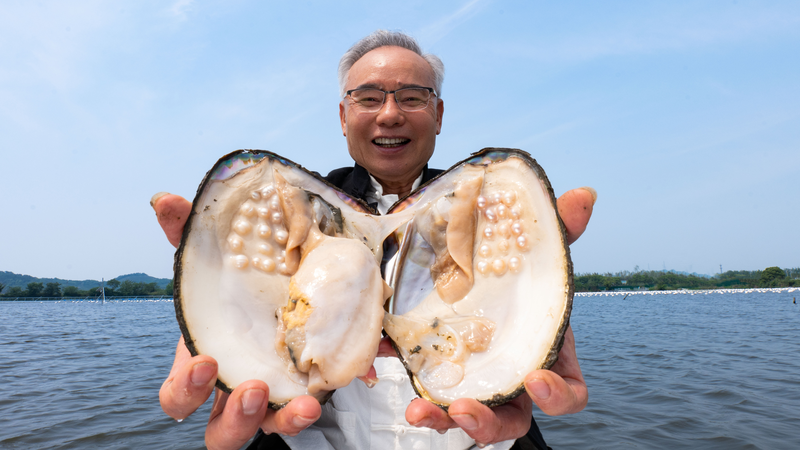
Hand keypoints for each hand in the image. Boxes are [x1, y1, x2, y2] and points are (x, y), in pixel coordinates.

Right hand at [153, 193, 321, 449]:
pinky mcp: (304, 389)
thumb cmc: (240, 278)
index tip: (206, 363)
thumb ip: (189, 232)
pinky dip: (314, 405)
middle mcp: (234, 388)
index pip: (178, 397)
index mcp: (204, 362)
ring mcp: (271, 396)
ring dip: (281, 422)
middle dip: (234, 418)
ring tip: (302, 404)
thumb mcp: (218, 255)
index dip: (186, 389)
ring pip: (264, 430)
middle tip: (254, 388)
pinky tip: (329, 388)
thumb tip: (165, 200)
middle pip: (219, 431)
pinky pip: (304, 411)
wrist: (287, 275)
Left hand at [405, 187, 594, 444]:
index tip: (536, 381)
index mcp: (544, 352)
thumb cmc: (515, 268)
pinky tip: (387, 363)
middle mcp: (510, 374)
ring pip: (467, 417)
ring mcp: (475, 378)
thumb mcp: (534, 246)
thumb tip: (583, 195)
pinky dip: (410, 383)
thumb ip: (559, 227)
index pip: (568, 392)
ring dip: (445, 421)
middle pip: (513, 420)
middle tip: (464, 409)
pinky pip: (427, 389)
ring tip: (419, 411)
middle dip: (490, 423)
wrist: (469, 258)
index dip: (558, 396)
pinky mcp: (440, 370)